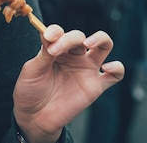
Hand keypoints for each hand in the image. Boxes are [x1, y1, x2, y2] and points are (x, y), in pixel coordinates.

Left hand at [12, 25, 123, 142]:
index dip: (55, 31)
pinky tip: (107, 68)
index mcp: (54, 49)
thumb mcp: (32, 70)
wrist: (35, 116)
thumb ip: (43, 53)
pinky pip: (115, 74)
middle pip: (79, 36)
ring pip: (104, 45)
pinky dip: (117, 67)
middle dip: (69, 39)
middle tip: (55, 51)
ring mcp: (86, 69)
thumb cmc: (30, 90)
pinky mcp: (96, 86)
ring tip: (88, 44)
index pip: (59, 32)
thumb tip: (50, 35)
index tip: (48, 38)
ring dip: (100, 39)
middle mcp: (72, 56)